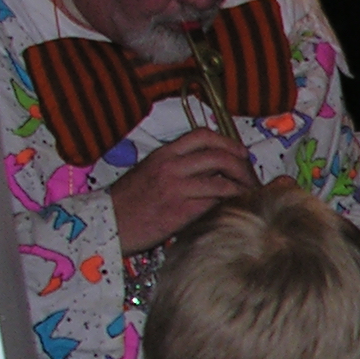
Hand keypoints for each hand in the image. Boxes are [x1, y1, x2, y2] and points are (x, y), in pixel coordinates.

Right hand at [109, 127, 257, 250]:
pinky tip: (235, 208)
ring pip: (222, 181)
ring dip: (241, 189)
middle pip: (219, 156)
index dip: (227, 142)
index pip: (202, 136)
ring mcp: (177, 188)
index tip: (240, 152)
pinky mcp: (181, 211)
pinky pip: (214, 203)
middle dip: (242, 166)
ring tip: (249, 195)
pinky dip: (229, 204)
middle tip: (250, 177)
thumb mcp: (148, 172)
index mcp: (163, 154)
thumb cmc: (128, 201)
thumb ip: (176, 166)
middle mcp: (171, 166)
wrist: (108, 222)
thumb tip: (209, 170)